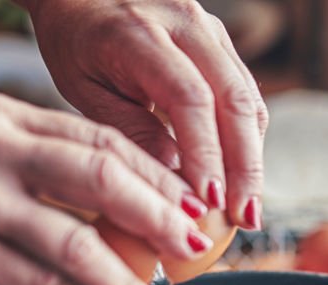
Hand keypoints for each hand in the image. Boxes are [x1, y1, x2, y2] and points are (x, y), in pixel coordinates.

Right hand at [0, 94, 214, 284]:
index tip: (185, 204)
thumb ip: (26, 164)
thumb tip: (100, 209)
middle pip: (103, 176)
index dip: (153, 175)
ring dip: (127, 279)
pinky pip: (38, 279)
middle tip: (193, 247)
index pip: (98, 138)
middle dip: (161, 216)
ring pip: (78, 239)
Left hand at [26, 0, 268, 229]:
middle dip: (244, 166)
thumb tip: (175, 182)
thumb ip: (129, 130)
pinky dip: (246, 140)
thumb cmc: (75, 43)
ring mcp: (210, 30)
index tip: (210, 202)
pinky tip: (240, 179)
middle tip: (244, 218)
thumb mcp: (84, 90)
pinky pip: (244, 95)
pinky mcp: (221, 43)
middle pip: (233, 100)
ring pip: (248, 99)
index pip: (190, 98)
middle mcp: (186, 23)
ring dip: (252, 159)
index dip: (206, 154)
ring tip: (248, 209)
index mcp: (140, 34)